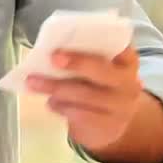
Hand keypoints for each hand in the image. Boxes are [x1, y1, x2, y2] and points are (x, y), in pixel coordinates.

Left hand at [26, 46, 142, 152]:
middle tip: (53, 57)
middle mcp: (128, 84)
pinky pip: (80, 115)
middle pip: (103, 71)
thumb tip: (52, 50)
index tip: (79, 34)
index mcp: (126, 63)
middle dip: (78, 63)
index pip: (121, 47)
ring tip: (33, 82)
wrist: (111, 127)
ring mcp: (120, 108)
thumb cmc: (98, 89)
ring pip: (85, 95)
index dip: (102, 40)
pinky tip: (50, 102)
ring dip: (55, 87)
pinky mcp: (108, 127)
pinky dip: (61, 106)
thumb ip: (84, 59)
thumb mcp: (98, 72)